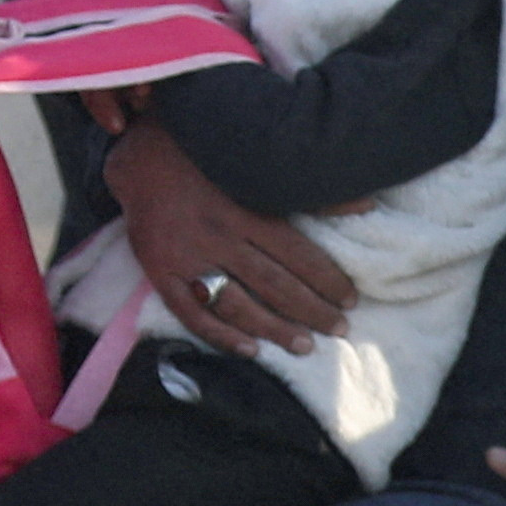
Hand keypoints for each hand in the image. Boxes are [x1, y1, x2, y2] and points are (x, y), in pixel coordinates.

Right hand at [100, 122, 351, 356]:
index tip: (350, 299)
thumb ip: (310, 188)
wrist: (138, 155)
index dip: (327, 279)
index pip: (297, 255)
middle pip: (274, 284)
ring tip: (305, 346)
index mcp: (246, 209)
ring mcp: (188, 258)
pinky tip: (250, 350)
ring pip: (238, 304)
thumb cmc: (206, 156)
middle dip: (311, 310)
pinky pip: (192, 313)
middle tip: (340, 330)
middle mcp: (219, 237)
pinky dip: (221, 335)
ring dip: (274, 328)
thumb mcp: (257, 164)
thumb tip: (366, 203)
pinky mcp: (161, 273)